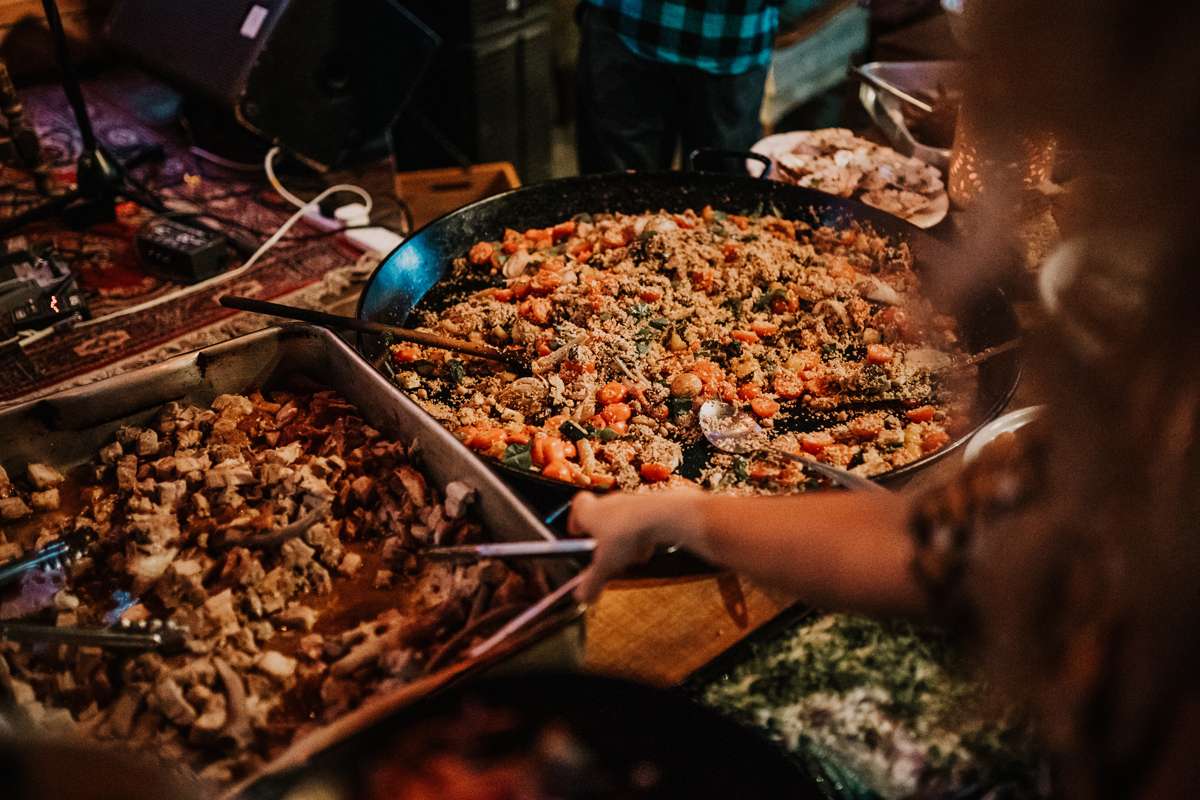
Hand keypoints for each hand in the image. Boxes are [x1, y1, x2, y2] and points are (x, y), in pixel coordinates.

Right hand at [568, 489, 704, 601]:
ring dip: (625, 537)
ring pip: (624, 520)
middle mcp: (611, 502)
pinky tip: (649, 548)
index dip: (576, 518)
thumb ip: (592, 583)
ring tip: (631, 555)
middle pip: (602, 515)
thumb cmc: (628, 535)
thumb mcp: (606, 566)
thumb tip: (582, 597)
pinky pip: (644, 520)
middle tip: (607, 554)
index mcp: (592, 512)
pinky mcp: (654, 503)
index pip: (578, 505)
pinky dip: (644, 534)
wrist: (663, 515)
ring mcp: (633, 500)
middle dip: (604, 536)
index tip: (577, 531)